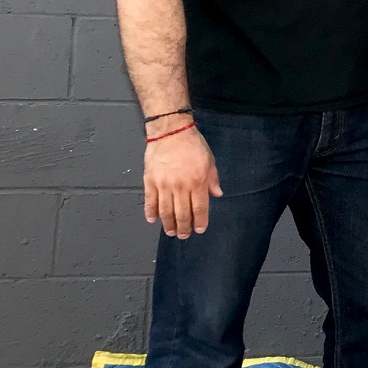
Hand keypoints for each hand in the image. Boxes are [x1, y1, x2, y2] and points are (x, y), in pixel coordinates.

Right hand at [143, 123, 222, 238]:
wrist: (171, 132)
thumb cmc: (192, 145)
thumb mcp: (210, 161)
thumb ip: (213, 180)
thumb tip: (217, 194)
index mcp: (197, 182)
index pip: (199, 208)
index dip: (199, 221)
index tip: (199, 229)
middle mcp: (180, 187)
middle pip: (182, 214)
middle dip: (183, 228)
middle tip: (184, 235)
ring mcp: (164, 185)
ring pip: (165, 211)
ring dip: (168, 224)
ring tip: (170, 232)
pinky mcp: (150, 181)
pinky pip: (150, 201)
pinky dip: (150, 212)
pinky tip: (152, 220)